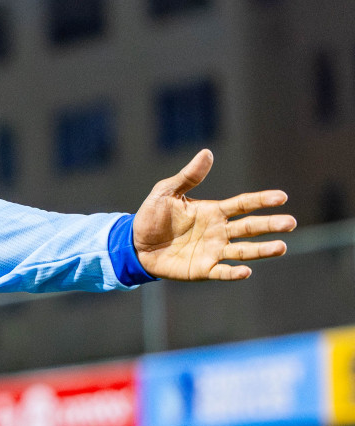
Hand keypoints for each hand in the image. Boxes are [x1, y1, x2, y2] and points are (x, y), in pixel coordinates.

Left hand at [133, 149, 295, 280]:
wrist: (134, 244)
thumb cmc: (151, 217)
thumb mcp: (166, 192)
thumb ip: (188, 177)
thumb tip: (207, 153)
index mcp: (212, 211)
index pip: (243, 204)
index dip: (262, 200)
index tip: (282, 197)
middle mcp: (218, 231)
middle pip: (250, 227)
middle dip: (271, 225)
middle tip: (291, 223)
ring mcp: (213, 251)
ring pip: (244, 250)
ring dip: (262, 250)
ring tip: (281, 247)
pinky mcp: (203, 269)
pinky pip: (222, 272)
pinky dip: (234, 272)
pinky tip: (246, 271)